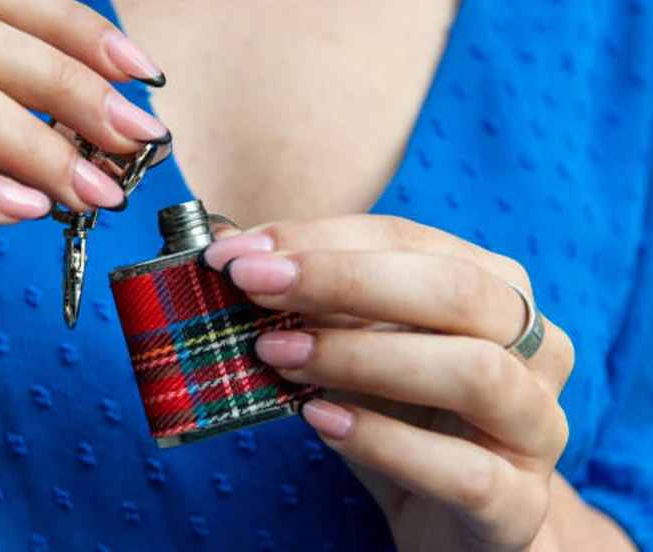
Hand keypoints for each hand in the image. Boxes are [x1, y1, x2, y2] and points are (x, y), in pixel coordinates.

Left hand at [203, 215, 573, 551]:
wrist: (456, 521)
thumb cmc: (401, 418)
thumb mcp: (351, 348)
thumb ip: (305, 297)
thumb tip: (226, 244)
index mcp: (494, 291)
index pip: (408, 240)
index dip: (319, 239)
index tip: (235, 252)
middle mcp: (534, 348)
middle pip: (454, 289)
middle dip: (342, 279)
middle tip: (253, 286)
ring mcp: (536, 426)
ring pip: (472, 371)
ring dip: (361, 356)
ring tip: (277, 354)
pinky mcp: (519, 504)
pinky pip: (465, 470)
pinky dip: (384, 441)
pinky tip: (319, 422)